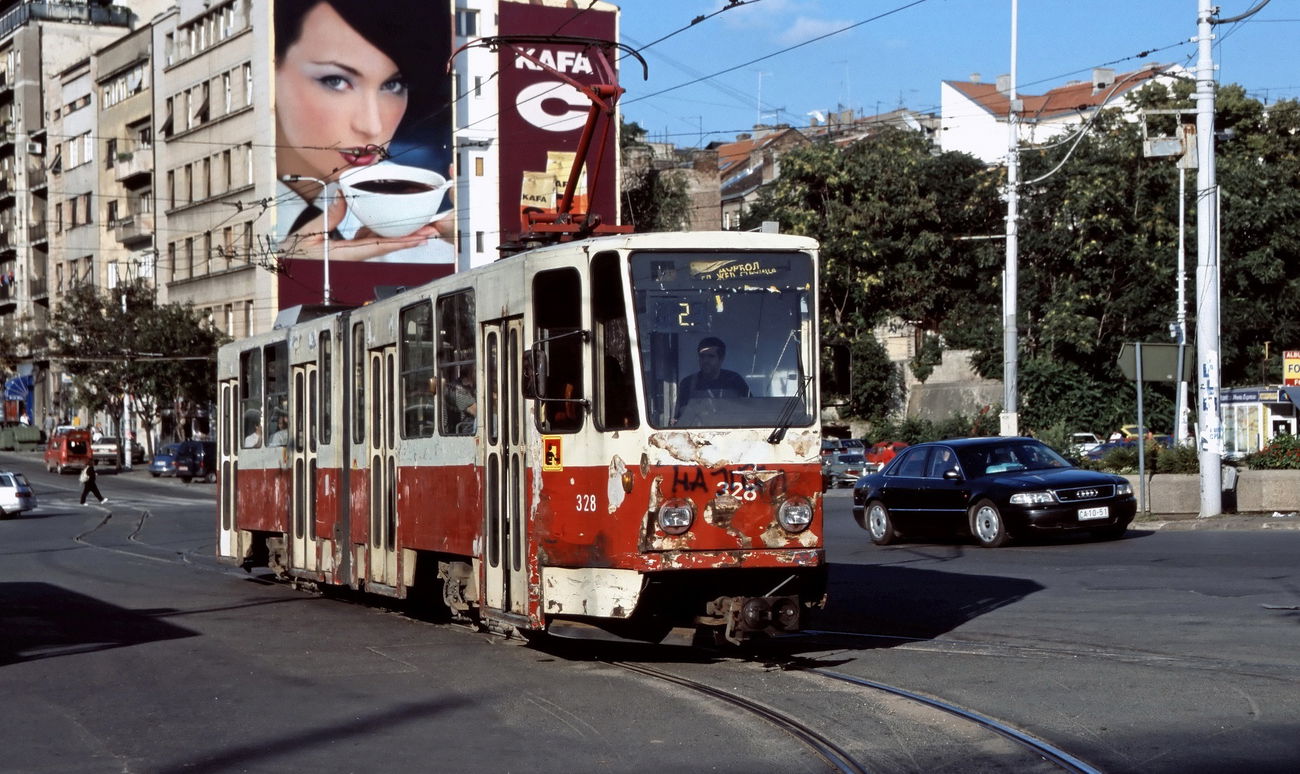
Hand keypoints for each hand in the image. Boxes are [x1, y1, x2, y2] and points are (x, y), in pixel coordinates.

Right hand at [289, 197, 442, 261]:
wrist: (283, 271)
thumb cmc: (292, 257)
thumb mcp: (307, 233)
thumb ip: (329, 216)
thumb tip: (344, 195)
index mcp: (344, 255)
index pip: (378, 246)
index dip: (401, 242)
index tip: (418, 237)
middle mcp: (352, 259)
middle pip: (386, 247)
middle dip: (409, 240)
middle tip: (429, 233)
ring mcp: (351, 257)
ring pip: (380, 245)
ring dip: (399, 238)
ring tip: (420, 230)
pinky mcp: (348, 253)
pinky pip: (368, 243)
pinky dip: (382, 235)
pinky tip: (395, 228)